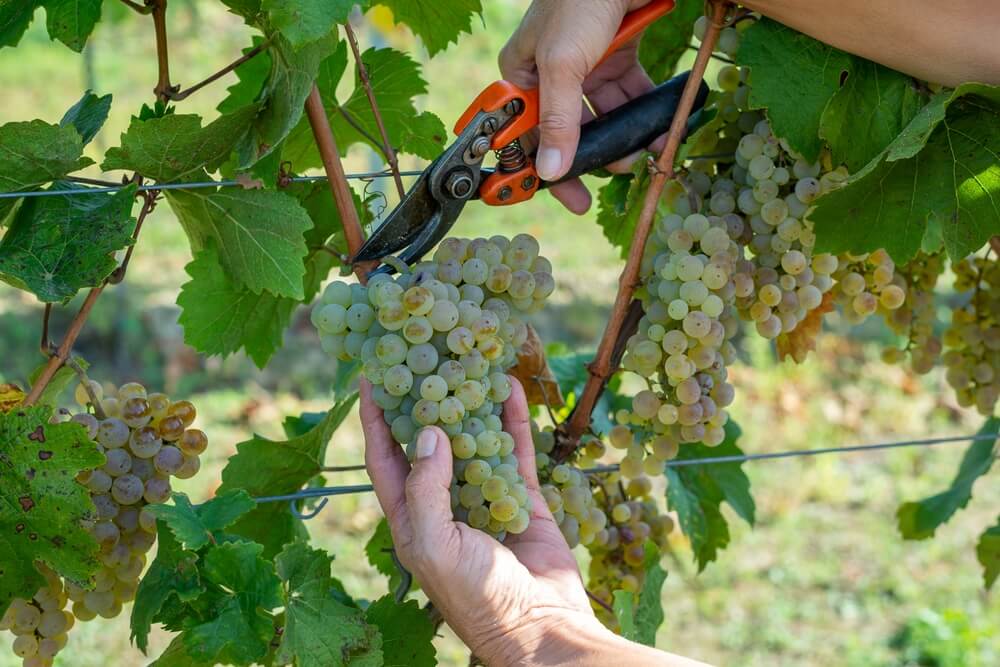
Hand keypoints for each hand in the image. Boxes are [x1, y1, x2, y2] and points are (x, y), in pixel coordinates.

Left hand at [360, 377, 605, 664]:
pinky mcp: (522, 498)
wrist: (540, 626)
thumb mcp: (436, 544)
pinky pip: (513, 450)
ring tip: (466, 362)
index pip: (385, 459)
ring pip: (473, 440)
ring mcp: (484, 498)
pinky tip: (510, 387)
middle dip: (423, 401)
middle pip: (429, 442)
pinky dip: (511, 420)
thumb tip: (429, 431)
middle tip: (422, 357)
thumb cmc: (477, 596)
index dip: (374, 420)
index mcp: (412, 519)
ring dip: (470, 404)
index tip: (369, 377)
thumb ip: (427, 488)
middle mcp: (444, 504)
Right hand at [499, 0, 661, 213]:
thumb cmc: (578, 0)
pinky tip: (660, 131)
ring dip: (623, 137)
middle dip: (593, 154)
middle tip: (615, 175)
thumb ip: (558, 119)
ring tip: (641, 154)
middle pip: (568, 130)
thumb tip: (549, 171)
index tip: (566, 199)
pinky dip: (646, 114)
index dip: (543, 169)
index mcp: (522, 76)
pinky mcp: (619, 56)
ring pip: (604, 116)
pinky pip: (631, 95)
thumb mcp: (562, 63)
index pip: (526, 135)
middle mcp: (552, 74)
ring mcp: (587, 66)